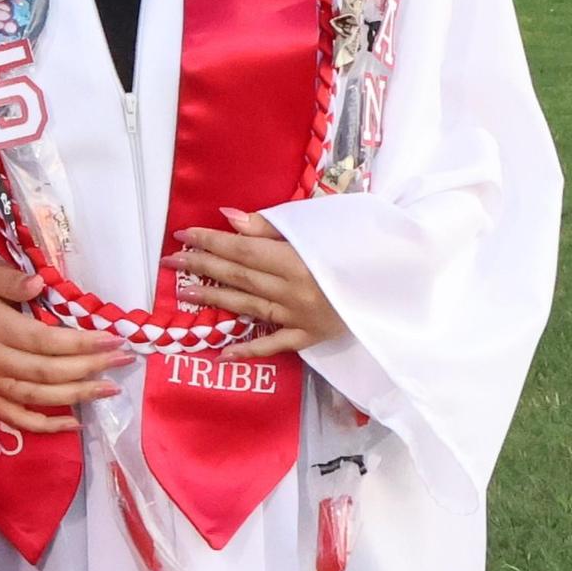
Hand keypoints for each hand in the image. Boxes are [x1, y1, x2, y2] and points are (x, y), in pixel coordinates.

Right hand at [0, 261, 132, 433]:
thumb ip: (9, 279)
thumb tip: (40, 285)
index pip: (46, 341)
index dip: (81, 343)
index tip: (112, 338)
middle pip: (49, 372)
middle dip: (90, 367)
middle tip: (123, 360)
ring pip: (40, 398)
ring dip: (78, 396)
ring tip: (110, 390)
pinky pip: (18, 419)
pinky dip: (47, 426)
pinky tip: (74, 423)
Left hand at [161, 209, 345, 358]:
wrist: (400, 280)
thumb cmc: (359, 246)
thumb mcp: (318, 228)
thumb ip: (269, 227)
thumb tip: (227, 217)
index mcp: (297, 260)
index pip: (243, 251)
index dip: (210, 242)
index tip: (182, 236)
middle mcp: (294, 291)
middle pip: (240, 277)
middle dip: (202, 267)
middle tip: (171, 262)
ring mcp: (301, 317)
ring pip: (249, 308)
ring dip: (214, 300)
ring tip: (183, 293)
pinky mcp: (311, 337)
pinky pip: (276, 345)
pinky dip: (249, 349)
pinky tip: (222, 352)